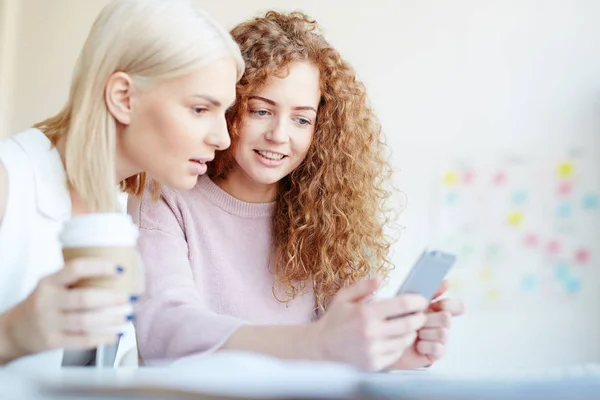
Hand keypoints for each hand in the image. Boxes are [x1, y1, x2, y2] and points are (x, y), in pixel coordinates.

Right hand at [0, 258, 132, 362]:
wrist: (14, 330)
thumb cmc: (42, 303)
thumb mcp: (51, 285)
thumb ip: (75, 280)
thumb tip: (116, 272)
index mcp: (49, 282)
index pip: (74, 269)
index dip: (99, 267)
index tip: (119, 269)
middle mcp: (47, 301)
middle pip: (84, 299)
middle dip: (111, 298)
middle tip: (130, 297)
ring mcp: (49, 323)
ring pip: (85, 321)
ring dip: (111, 320)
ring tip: (127, 317)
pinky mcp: (52, 341)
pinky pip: (82, 340)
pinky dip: (102, 338)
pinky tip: (115, 334)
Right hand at [310, 276, 428, 371]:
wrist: (321, 348)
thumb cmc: (334, 321)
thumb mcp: (344, 297)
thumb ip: (363, 286)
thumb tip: (381, 278)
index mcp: (365, 313)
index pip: (402, 305)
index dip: (417, 301)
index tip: (422, 300)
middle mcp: (371, 333)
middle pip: (409, 324)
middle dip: (420, 318)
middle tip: (421, 314)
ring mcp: (373, 350)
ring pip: (405, 340)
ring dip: (411, 332)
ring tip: (408, 326)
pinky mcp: (374, 363)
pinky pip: (397, 353)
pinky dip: (400, 345)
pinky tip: (395, 339)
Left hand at [390, 280, 464, 369]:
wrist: (382, 339)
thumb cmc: (394, 317)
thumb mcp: (407, 300)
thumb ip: (426, 291)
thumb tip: (446, 282)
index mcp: (437, 309)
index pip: (456, 306)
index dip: (450, 305)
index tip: (438, 305)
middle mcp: (441, 324)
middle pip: (447, 318)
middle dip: (431, 319)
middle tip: (418, 320)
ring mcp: (439, 339)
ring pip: (443, 333)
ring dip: (426, 333)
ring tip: (414, 333)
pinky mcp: (435, 354)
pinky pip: (439, 348)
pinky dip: (426, 346)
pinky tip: (417, 345)